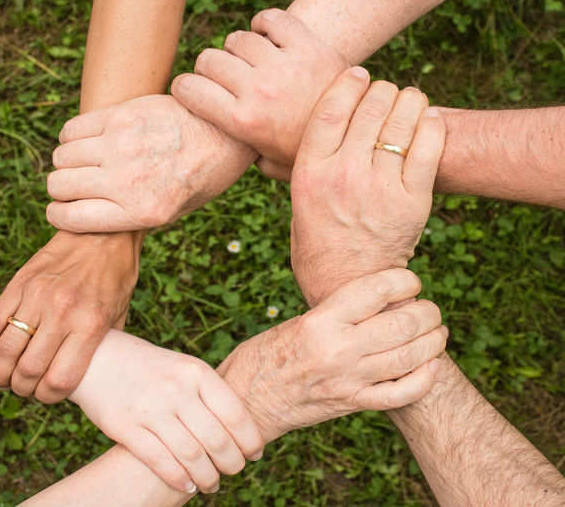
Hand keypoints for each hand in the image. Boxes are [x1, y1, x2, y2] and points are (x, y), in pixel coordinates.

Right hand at [0, 231, 140, 402]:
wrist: (102, 232)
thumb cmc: (116, 277)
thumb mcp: (120, 315)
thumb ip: (102, 346)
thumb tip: (85, 377)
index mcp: (91, 325)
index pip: (59, 380)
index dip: (49, 397)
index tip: (48, 395)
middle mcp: (62, 312)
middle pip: (28, 370)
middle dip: (23, 389)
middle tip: (25, 388)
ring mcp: (37, 297)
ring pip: (4, 351)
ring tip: (4, 378)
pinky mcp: (18, 284)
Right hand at [46, 94, 255, 232]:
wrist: (225, 134)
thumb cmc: (199, 178)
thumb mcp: (172, 212)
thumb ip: (130, 216)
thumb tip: (86, 215)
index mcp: (141, 212)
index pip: (69, 218)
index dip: (58, 214)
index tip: (63, 209)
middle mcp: (127, 180)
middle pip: (59, 185)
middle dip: (62, 189)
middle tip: (77, 185)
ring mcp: (122, 146)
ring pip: (61, 156)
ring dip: (67, 162)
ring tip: (85, 162)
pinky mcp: (121, 116)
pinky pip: (72, 129)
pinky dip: (71, 137)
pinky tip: (88, 141)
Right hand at [70, 331, 264, 494]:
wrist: (98, 357)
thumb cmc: (152, 368)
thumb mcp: (184, 368)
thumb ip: (210, 393)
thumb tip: (242, 430)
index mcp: (196, 372)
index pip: (235, 413)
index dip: (250, 440)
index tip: (255, 454)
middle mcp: (176, 389)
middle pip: (217, 439)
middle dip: (232, 463)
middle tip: (235, 470)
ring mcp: (150, 408)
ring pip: (191, 455)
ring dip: (208, 477)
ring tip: (212, 484)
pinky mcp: (125, 427)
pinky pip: (160, 461)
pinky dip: (179, 479)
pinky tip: (188, 485)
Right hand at [171, 8, 347, 178]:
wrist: (358, 135)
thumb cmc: (307, 152)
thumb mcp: (270, 165)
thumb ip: (242, 155)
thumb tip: (221, 151)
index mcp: (244, 122)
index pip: (189, 89)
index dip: (185, 88)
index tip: (192, 91)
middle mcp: (259, 91)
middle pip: (209, 59)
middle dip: (210, 69)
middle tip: (225, 79)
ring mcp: (284, 66)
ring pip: (238, 39)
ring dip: (239, 49)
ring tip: (251, 63)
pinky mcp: (308, 46)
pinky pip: (271, 19)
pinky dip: (265, 25)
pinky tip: (269, 40)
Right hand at [218, 269, 446, 442]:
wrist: (246, 400)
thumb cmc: (265, 355)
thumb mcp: (296, 322)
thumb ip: (336, 314)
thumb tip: (379, 301)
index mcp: (320, 321)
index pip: (377, 289)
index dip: (404, 280)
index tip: (411, 280)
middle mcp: (337, 349)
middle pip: (402, 323)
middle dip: (427, 312)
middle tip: (430, 309)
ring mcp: (347, 380)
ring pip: (409, 357)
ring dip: (433, 342)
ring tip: (437, 332)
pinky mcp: (351, 404)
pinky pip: (399, 395)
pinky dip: (424, 380)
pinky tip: (431, 367)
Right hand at [290, 69, 445, 305]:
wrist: (348, 287)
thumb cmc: (318, 244)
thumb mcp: (297, 204)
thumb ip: (299, 169)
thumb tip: (282, 145)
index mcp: (310, 173)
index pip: (331, 108)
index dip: (348, 82)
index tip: (359, 73)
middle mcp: (343, 175)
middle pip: (370, 107)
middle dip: (382, 90)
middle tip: (386, 93)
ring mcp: (380, 188)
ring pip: (402, 120)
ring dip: (409, 101)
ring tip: (410, 101)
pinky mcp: (412, 202)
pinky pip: (429, 146)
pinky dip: (432, 124)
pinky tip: (428, 120)